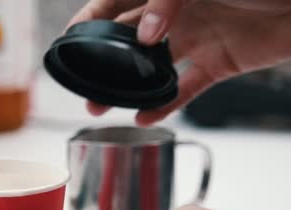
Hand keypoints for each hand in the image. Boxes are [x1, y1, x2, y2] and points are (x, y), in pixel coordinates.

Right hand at [69, 0, 290, 125]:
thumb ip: (169, 0)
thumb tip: (146, 35)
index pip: (118, 1)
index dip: (92, 19)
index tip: (71, 39)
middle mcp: (178, 12)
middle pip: (129, 40)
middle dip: (104, 62)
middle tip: (85, 86)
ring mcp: (198, 39)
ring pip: (152, 68)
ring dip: (128, 88)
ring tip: (105, 108)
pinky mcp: (219, 63)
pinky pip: (186, 88)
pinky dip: (166, 104)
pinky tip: (146, 117)